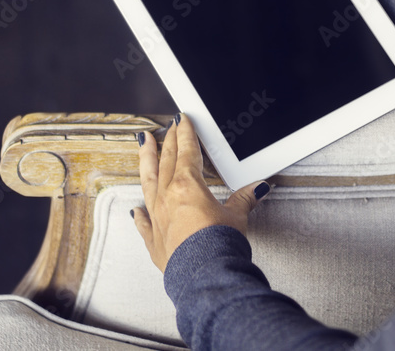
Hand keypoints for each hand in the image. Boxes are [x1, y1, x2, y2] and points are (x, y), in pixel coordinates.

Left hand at [133, 115, 270, 272]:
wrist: (205, 275)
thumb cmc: (218, 246)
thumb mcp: (237, 216)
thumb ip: (244, 199)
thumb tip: (258, 188)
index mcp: (187, 186)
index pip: (186, 151)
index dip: (185, 133)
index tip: (182, 120)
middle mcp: (167, 197)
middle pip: (166, 160)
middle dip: (168, 141)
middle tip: (168, 127)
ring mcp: (156, 217)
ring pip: (147, 180)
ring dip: (145, 160)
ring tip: (142, 144)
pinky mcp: (153, 239)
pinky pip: (142, 221)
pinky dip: (139, 213)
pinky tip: (136, 208)